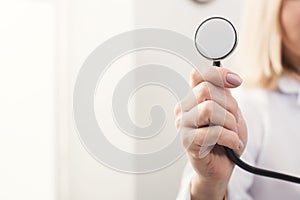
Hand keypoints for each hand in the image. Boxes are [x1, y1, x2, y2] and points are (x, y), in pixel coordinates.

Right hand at [174, 67, 246, 198]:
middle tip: (234, 122)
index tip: (235, 82)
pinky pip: (212, 131)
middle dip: (230, 106)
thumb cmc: (225, 140)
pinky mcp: (187, 141)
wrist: (223, 166)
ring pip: (209, 108)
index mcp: (194, 99)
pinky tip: (232, 144)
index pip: (198, 75)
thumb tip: (227, 75)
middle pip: (207, 89)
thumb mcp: (231, 112)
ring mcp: (184, 124)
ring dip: (230, 123)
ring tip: (233, 134)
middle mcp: (185, 108)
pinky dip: (230, 138)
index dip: (218, 73)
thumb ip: (226, 94)